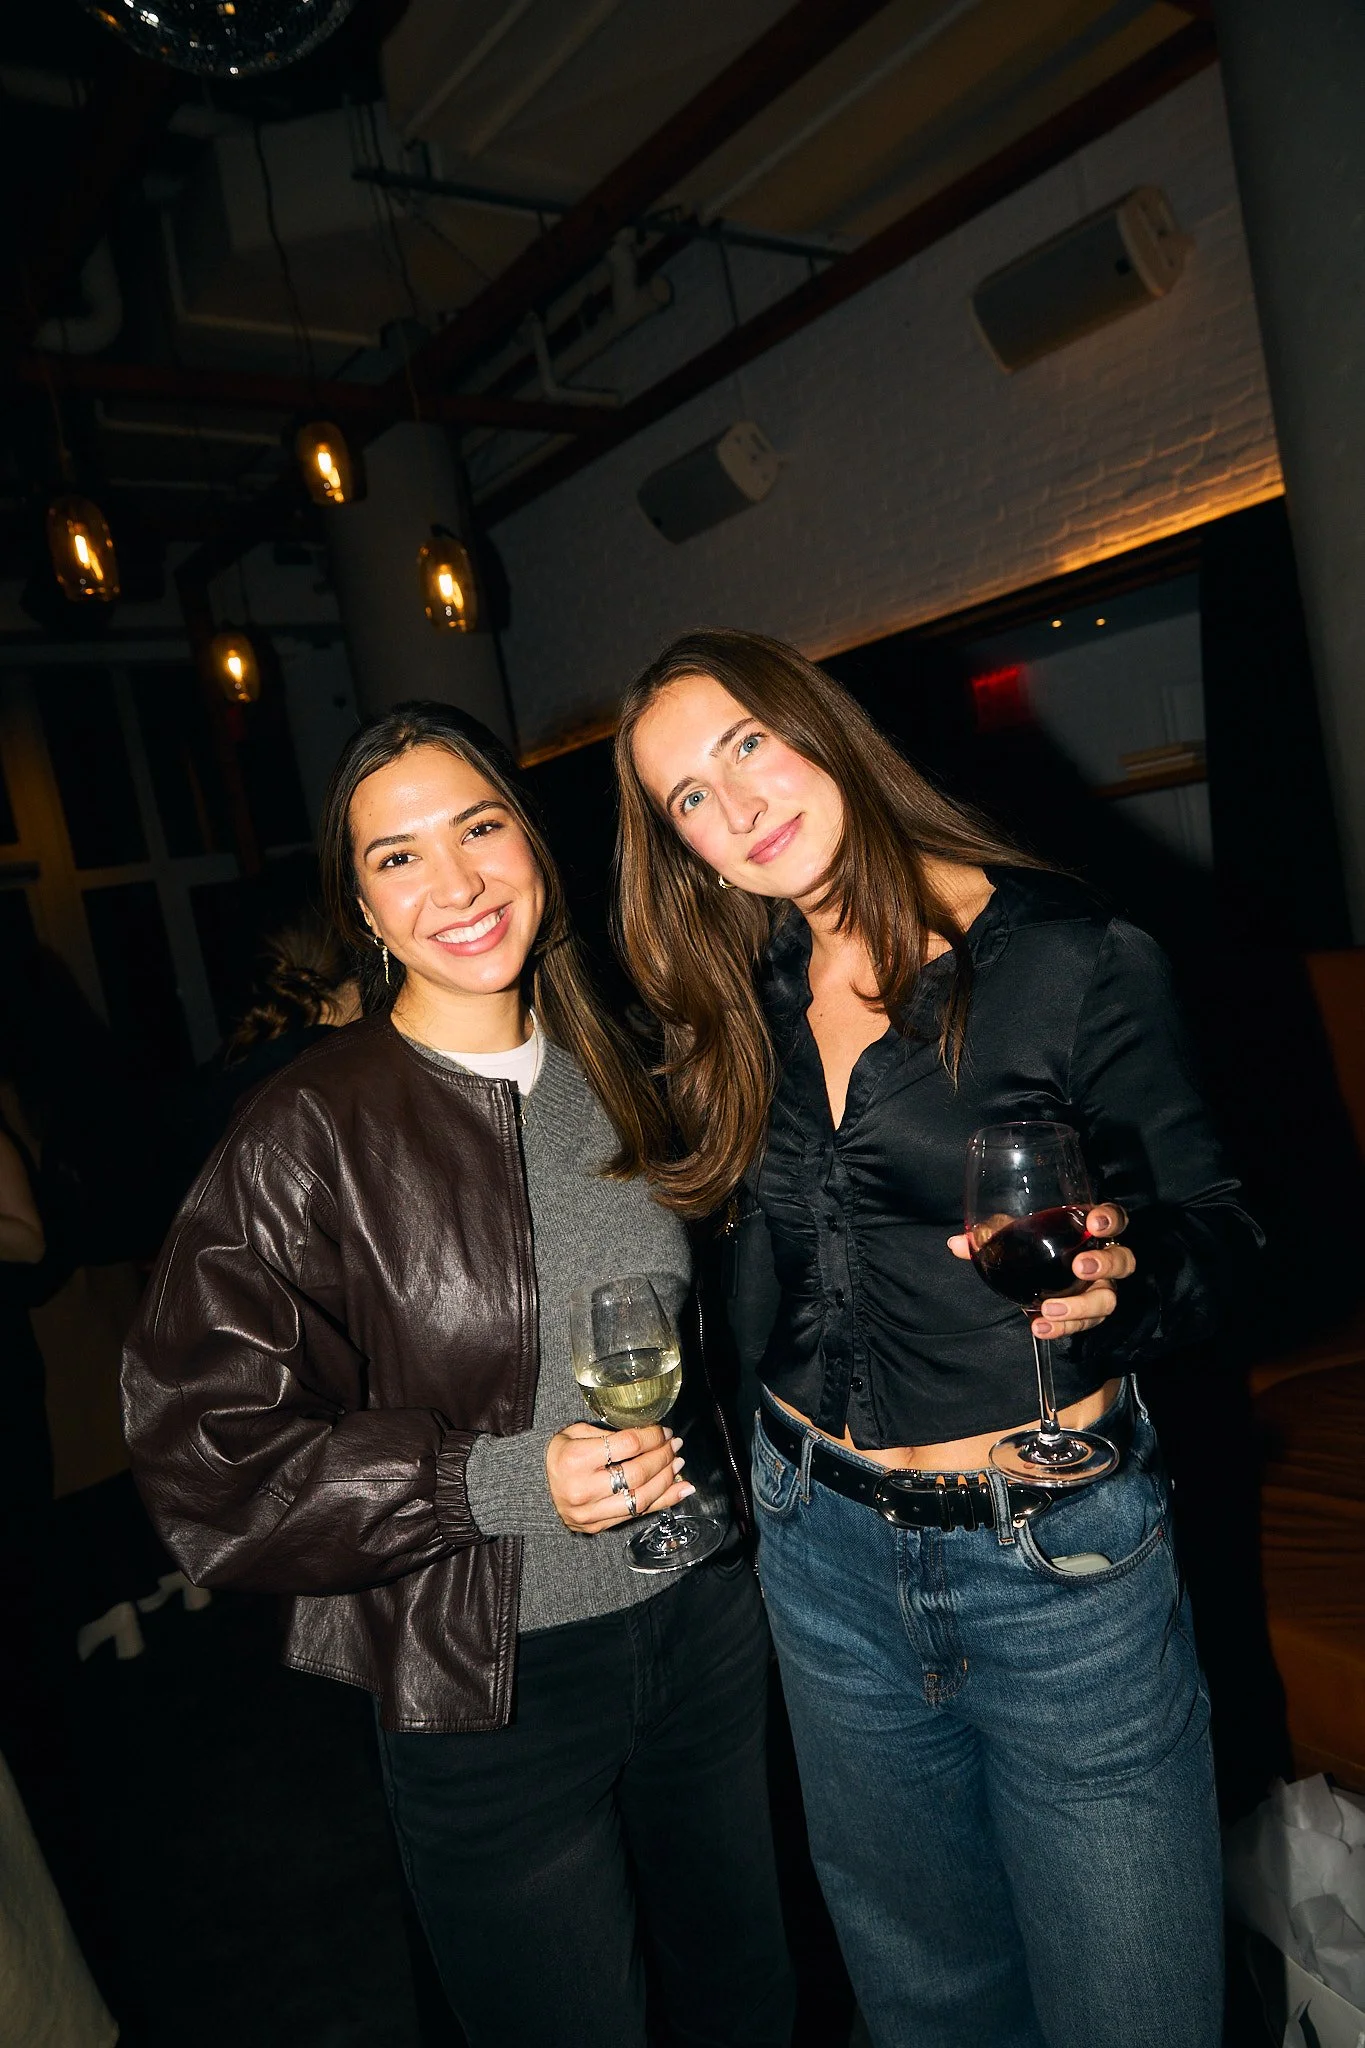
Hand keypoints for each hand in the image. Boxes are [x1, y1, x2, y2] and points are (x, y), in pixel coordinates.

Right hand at [545, 1422, 694, 1534]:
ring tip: (678, 1464)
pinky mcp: (597, 1526)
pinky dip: (663, 1501)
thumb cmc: (557, 1455)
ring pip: (641, 1498)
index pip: (627, 1445)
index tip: (663, 1430)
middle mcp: (583, 1489)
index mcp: (575, 1459)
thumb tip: (649, 1435)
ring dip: (667, 1480)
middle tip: (674, 1445)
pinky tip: (681, 1490)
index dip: (652, 1436)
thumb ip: (608, 1434)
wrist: (531, 1488)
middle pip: (637, 1473)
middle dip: (663, 1456)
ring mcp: (590, 1512)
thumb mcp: (574, 1433)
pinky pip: (636, 1514)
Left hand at [947, 1204, 1134, 1338]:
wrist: (1034, 1279)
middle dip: (1105, 1265)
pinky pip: (1084, 1324)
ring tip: (1049, 1310)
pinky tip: (1039, 1328)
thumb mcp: (1012, 1235)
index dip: (1111, 1219)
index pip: (1115, 1219)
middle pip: (1123, 1261)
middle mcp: (1103, 1259)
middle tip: (1079, 1268)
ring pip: (1108, 1300)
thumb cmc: (1031, 1244)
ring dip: (1080, 1306)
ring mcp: (1100, 1289)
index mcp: (1087, 1230)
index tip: (1095, 1223)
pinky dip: (1062, 1328)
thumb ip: (991, 1235)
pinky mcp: (1089, 1315)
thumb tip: (956, 1243)